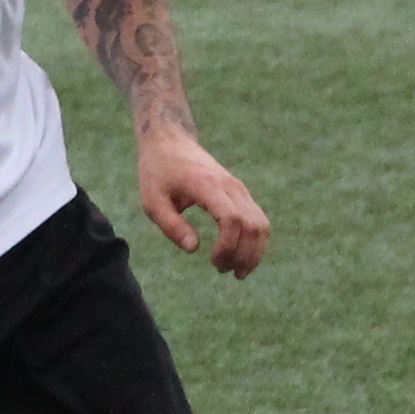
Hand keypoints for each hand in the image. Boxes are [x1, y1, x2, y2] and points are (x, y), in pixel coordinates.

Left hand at [137, 135, 268, 276]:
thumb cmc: (158, 173)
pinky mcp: (241, 192)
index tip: (213, 262)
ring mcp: (238, 188)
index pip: (231, 219)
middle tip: (222, 271)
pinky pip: (258, 219)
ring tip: (237, 271)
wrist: (170, 141)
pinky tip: (242, 257)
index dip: (228, 247)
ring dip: (254, 252)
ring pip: (261, 223)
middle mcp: (230, 186)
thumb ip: (172, 226)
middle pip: (252, 225)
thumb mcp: (153, 202)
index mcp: (207, 186)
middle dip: (243, 255)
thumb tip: (194, 249)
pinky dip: (256, 242)